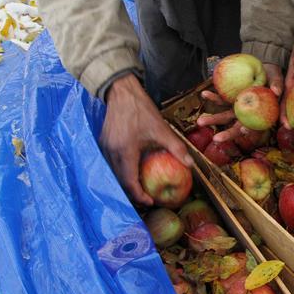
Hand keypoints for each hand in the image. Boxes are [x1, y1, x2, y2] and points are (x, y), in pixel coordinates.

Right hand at [100, 74, 193, 205]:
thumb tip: (190, 164)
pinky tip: (132, 173)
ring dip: (126, 184)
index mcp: (125, 151)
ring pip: (113, 174)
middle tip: (147, 199)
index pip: (130, 182)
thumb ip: (176, 148)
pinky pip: (110, 164)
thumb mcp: (161, 129)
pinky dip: (121, 172)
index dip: (140, 195)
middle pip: (120, 182)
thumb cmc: (141, 110)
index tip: (151, 201)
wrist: (121, 92)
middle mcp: (111, 152)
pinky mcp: (103, 143)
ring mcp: (104, 148)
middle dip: (132, 194)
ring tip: (140, 189)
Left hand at [197, 63, 283, 141]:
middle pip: (236, 127)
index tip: (244, 131)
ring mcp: (237, 107)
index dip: (249, 130)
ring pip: (224, 116)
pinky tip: (204, 94)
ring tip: (200, 122)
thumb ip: (278, 85)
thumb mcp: (278, 79)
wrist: (262, 69)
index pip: (255, 127)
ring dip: (212, 119)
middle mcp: (247, 115)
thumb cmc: (273, 77)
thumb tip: (277, 91)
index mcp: (260, 116)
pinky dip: (213, 98)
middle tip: (215, 139)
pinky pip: (220, 100)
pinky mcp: (231, 98)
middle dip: (226, 134)